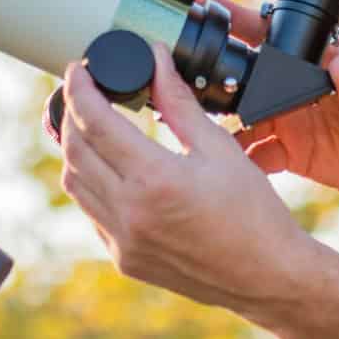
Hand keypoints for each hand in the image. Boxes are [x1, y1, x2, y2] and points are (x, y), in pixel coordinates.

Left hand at [58, 39, 321, 314]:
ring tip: (92, 126)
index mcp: (155, 180)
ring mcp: (123, 241)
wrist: (267, 277)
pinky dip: (91, 184)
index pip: (94, 122)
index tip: (77, 69)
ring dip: (76, 150)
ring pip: (74, 184)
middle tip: (82, 92)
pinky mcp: (124, 259)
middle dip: (71, 114)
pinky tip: (111, 169)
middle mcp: (130, 213)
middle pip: (74, 151)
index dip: (79, 89)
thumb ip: (178, 102)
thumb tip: (156, 60)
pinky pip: (92, 213)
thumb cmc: (253, 212)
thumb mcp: (219, 148)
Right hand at [204, 0, 338, 200]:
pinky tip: (233, 167)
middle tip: (186, 82)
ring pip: (240, 119)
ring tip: (198, 130)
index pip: (266, 35)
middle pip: (242, 77)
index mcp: (311, 62)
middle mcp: (291, 88)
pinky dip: (241, 161)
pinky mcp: (289, 154)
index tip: (203, 7)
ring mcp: (287, 121)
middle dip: (213, 77)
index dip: (232, 20)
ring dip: (220, 124)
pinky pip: (256, 156)